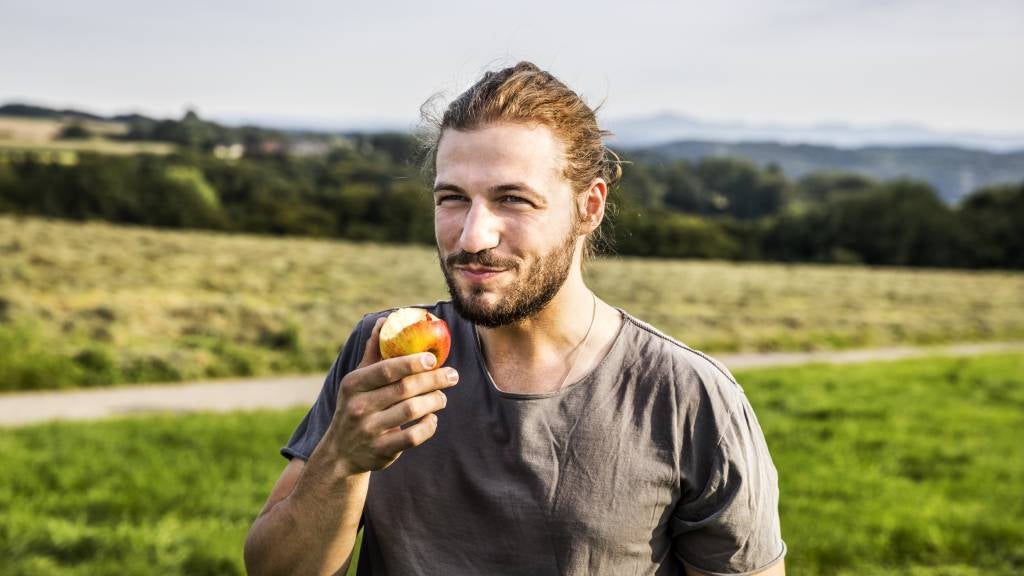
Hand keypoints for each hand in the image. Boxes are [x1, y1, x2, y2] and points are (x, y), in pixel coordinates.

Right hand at [327, 317, 458, 474]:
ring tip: (443, 397)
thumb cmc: (355, 406)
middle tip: (452, 375)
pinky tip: (432, 418)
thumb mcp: (357, 381)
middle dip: (433, 380)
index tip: (434, 358)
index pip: (386, 369)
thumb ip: (373, 352)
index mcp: (354, 384)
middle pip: (404, 389)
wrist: (340, 452)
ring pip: (411, 411)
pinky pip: (412, 437)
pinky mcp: (380, 450)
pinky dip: (428, 426)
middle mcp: (358, 406)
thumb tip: (385, 320)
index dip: (412, 362)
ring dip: (434, 401)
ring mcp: (368, 430)